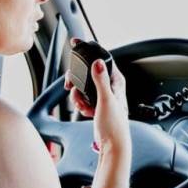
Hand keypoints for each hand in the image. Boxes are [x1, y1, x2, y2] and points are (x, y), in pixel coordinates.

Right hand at [64, 39, 130, 156]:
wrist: (112, 145)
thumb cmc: (114, 125)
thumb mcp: (106, 101)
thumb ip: (100, 81)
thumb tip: (98, 62)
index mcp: (116, 80)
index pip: (101, 58)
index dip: (88, 50)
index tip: (75, 42)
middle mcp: (110, 85)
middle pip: (87, 72)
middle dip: (76, 82)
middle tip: (71, 88)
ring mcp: (103, 94)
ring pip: (82, 86)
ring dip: (78, 96)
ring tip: (84, 106)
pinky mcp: (97, 104)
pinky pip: (83, 97)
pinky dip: (80, 103)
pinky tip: (86, 111)